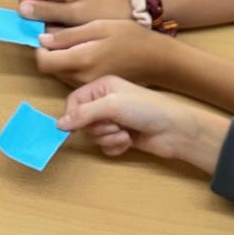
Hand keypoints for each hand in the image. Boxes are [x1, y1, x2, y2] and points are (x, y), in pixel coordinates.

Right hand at [18, 0, 131, 26]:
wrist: (134, 10)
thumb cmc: (105, 11)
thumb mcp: (76, 14)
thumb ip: (48, 11)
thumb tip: (22, 10)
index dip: (25, 12)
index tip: (34, 28)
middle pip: (33, 2)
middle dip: (35, 19)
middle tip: (49, 34)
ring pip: (43, 9)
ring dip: (46, 23)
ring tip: (60, 35)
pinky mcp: (73, 4)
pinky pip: (55, 13)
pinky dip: (56, 24)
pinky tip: (68, 33)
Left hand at [33, 19, 174, 86]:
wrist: (156, 59)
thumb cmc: (130, 36)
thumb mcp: (100, 26)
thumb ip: (69, 35)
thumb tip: (42, 40)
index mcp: (82, 61)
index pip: (44, 61)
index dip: (40, 48)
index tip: (48, 34)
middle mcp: (81, 78)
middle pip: (50, 68)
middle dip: (50, 52)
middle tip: (62, 35)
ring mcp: (88, 86)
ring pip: (60, 73)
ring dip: (60, 59)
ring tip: (78, 43)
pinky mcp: (94, 88)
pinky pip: (72, 78)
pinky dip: (71, 65)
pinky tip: (86, 53)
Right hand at [56, 76, 228, 174]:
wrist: (175, 130)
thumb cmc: (146, 109)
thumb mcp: (112, 105)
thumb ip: (83, 113)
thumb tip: (59, 124)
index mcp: (102, 87)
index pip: (74, 102)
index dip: (73, 115)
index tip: (77, 126)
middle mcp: (106, 102)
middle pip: (82, 122)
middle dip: (98, 128)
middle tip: (114, 125)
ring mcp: (114, 120)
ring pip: (94, 136)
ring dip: (109, 138)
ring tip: (125, 133)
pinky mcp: (121, 137)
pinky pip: (105, 147)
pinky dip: (115, 147)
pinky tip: (129, 142)